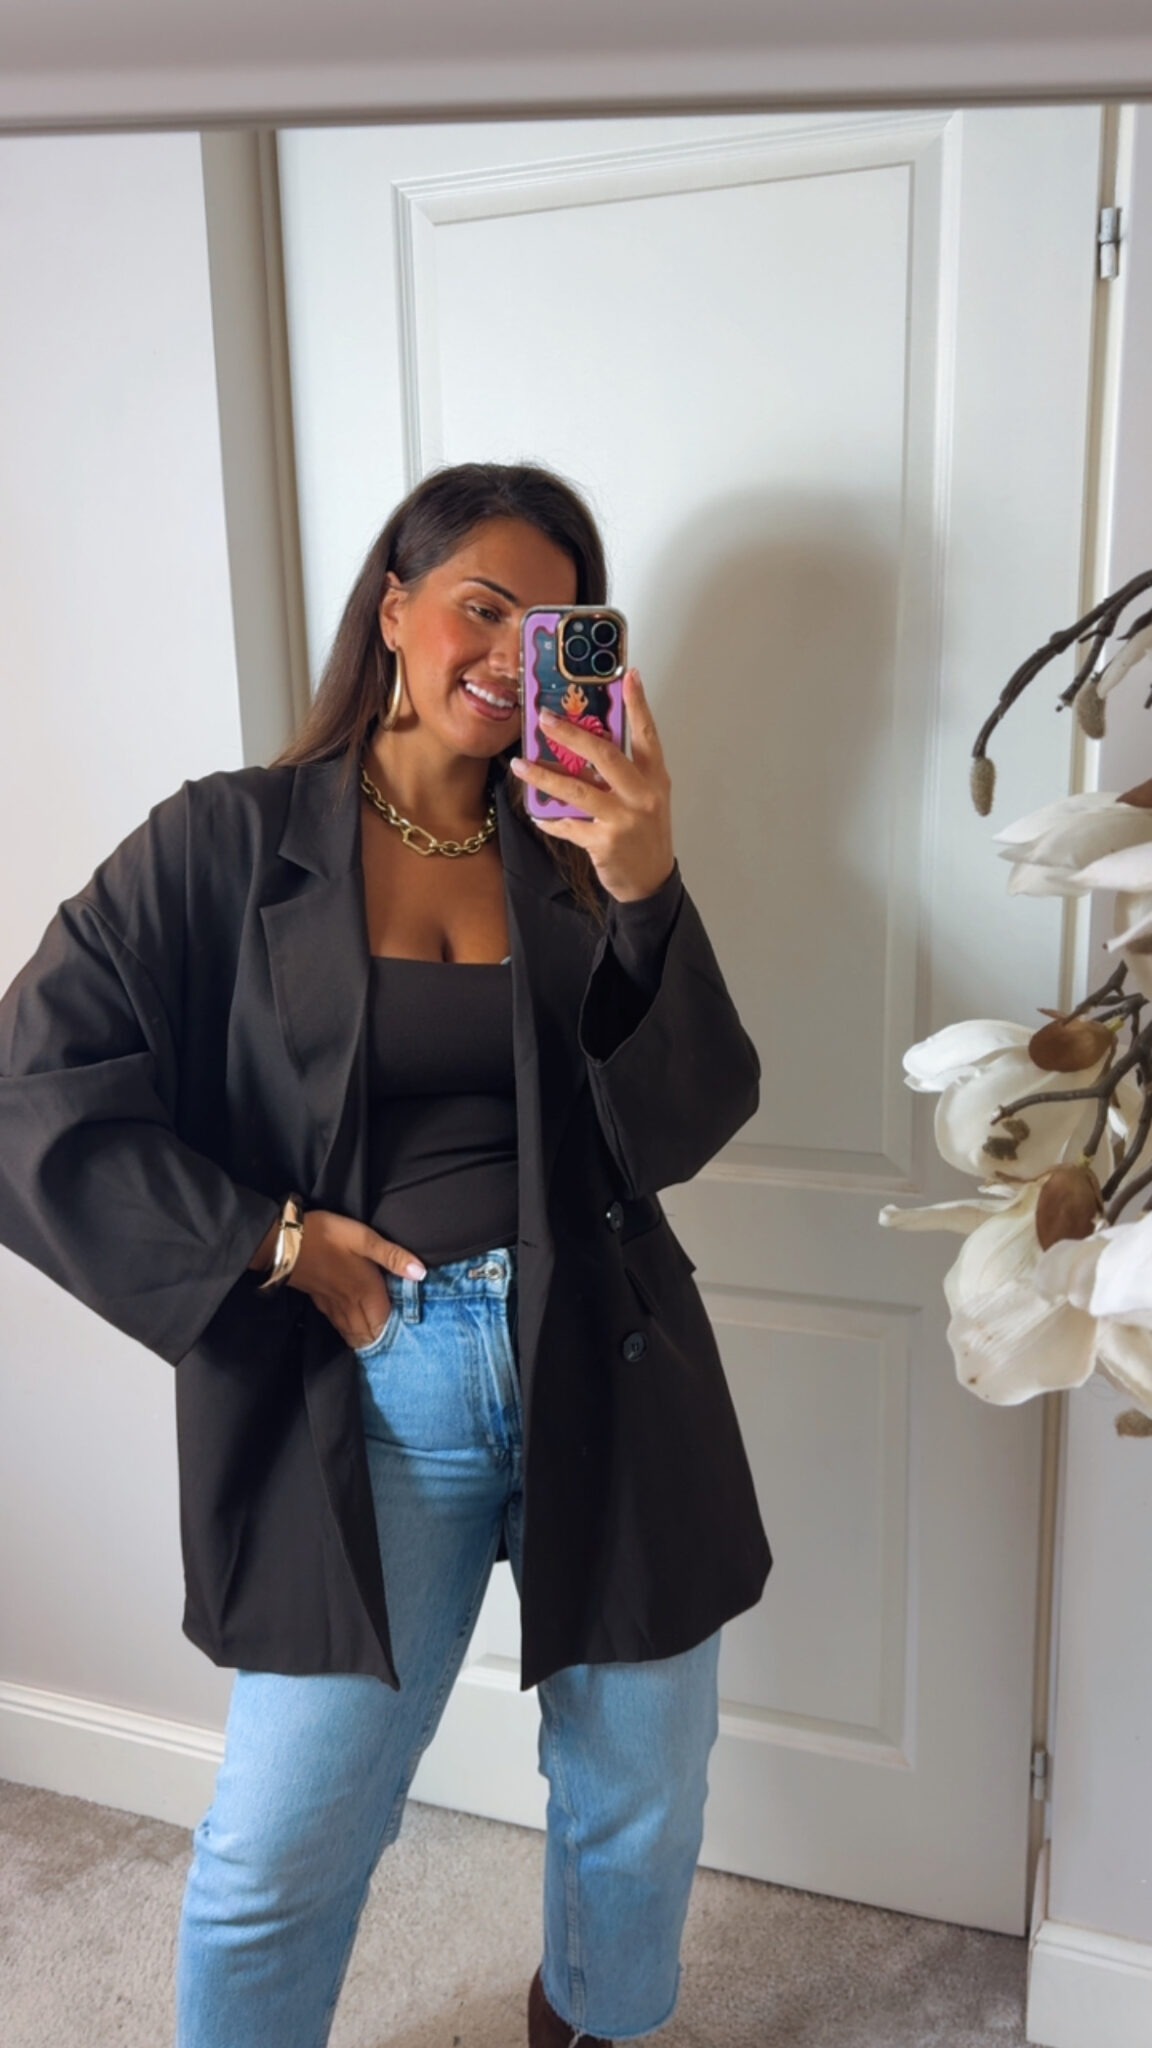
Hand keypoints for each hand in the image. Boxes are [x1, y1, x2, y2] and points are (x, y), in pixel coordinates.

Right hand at [253, 1209, 425, 1349]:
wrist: (283, 1244)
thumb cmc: (326, 1237)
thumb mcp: (363, 1238)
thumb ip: (392, 1256)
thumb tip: (421, 1273)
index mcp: (366, 1291)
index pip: (386, 1325)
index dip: (398, 1335)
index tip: (411, 1339)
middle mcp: (351, 1305)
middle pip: (370, 1336)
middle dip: (383, 1343)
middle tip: (399, 1345)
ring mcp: (334, 1307)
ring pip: (354, 1335)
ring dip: (367, 1341)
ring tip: (380, 1343)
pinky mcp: (320, 1303)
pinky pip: (340, 1327)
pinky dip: (351, 1334)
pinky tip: (355, 1331)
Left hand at [509, 670, 673, 902]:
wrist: (651, 881)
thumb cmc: (645, 834)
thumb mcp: (646, 798)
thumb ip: (625, 772)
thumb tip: (587, 744)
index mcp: (655, 778)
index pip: (647, 734)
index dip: (638, 704)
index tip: (628, 675)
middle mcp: (642, 795)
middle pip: (606, 756)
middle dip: (572, 734)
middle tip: (545, 718)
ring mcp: (624, 820)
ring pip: (578, 791)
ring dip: (545, 776)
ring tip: (521, 764)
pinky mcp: (605, 843)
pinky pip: (569, 825)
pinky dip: (550, 819)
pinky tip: (537, 813)